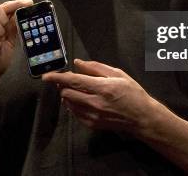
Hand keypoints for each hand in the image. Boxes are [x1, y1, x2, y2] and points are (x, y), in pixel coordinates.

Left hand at [42, 59, 156, 134]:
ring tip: (76, 89)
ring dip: (67, 95)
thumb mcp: (118, 74)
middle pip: (66, 93)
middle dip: (62, 85)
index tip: (46, 75)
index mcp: (102, 88)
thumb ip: (96, 67)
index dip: (57, 77)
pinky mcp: (92, 124)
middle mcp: (95, 103)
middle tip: (67, 80)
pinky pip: (74, 113)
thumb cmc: (133, 93)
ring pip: (68, 103)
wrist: (142, 118)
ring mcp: (93, 115)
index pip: (73, 81)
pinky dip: (73, 105)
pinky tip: (81, 100)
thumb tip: (78, 63)